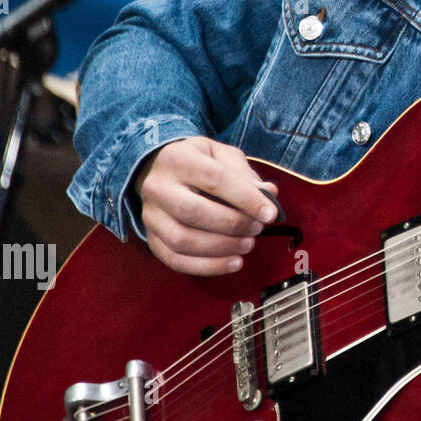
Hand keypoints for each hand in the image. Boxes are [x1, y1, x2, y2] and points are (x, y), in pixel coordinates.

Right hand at [133, 136, 278, 274]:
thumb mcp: (221, 154)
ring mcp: (150, 216)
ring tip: (248, 244)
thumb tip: (269, 194)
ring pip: (182, 240)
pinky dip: (208, 266)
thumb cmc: (198, 161)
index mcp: (178, 159)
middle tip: (258, 228)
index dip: (246, 199)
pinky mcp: (151, 238)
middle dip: (233, 224)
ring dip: (221, 248)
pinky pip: (175, 260)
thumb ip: (244, 173)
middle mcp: (158, 187)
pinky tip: (234, 263)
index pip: (214, 180)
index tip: (270, 213)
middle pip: (194, 212)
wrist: (157, 167)